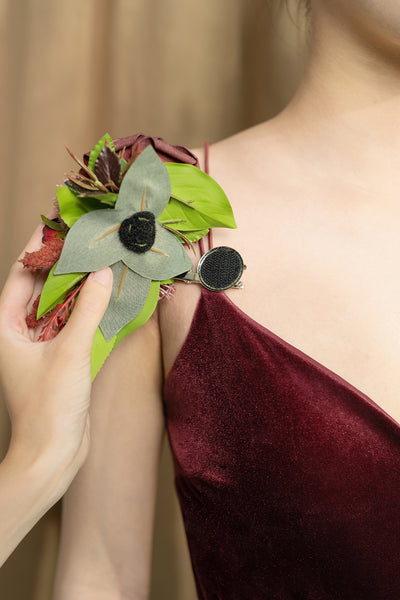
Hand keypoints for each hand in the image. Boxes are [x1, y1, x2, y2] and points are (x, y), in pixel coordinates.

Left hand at [0, 223, 112, 478]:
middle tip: (86, 234)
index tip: (57, 219)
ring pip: (60, 304)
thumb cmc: (49, 407)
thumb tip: (104, 273)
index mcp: (5, 327)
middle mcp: (18, 332)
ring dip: (79, 284)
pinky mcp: (58, 357)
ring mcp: (38, 345)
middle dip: (63, 261)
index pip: (23, 274)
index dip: (39, 246)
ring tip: (101, 257)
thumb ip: (88, 310)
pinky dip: (88, 308)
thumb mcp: (69, 353)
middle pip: (42, 285)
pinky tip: (106, 293)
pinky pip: (73, 322)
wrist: (53, 455)